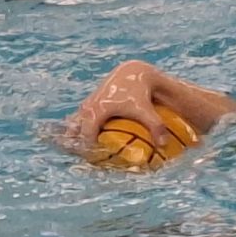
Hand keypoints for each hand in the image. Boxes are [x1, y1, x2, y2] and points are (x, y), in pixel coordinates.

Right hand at [70, 61, 191, 156]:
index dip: (87, 150)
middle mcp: (88, 108)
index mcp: (98, 110)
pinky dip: (77, 131)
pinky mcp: (88, 104)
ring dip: (73, 139)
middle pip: (75, 132)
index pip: (87, 135)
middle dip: (76, 147)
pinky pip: (77, 120)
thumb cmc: (139, 93)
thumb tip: (163, 145)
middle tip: (84, 162)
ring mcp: (86, 105)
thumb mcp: (146, 109)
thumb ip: (155, 126)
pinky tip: (79, 144)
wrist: (132, 73)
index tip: (93, 163)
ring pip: (72, 125)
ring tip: (77, 155)